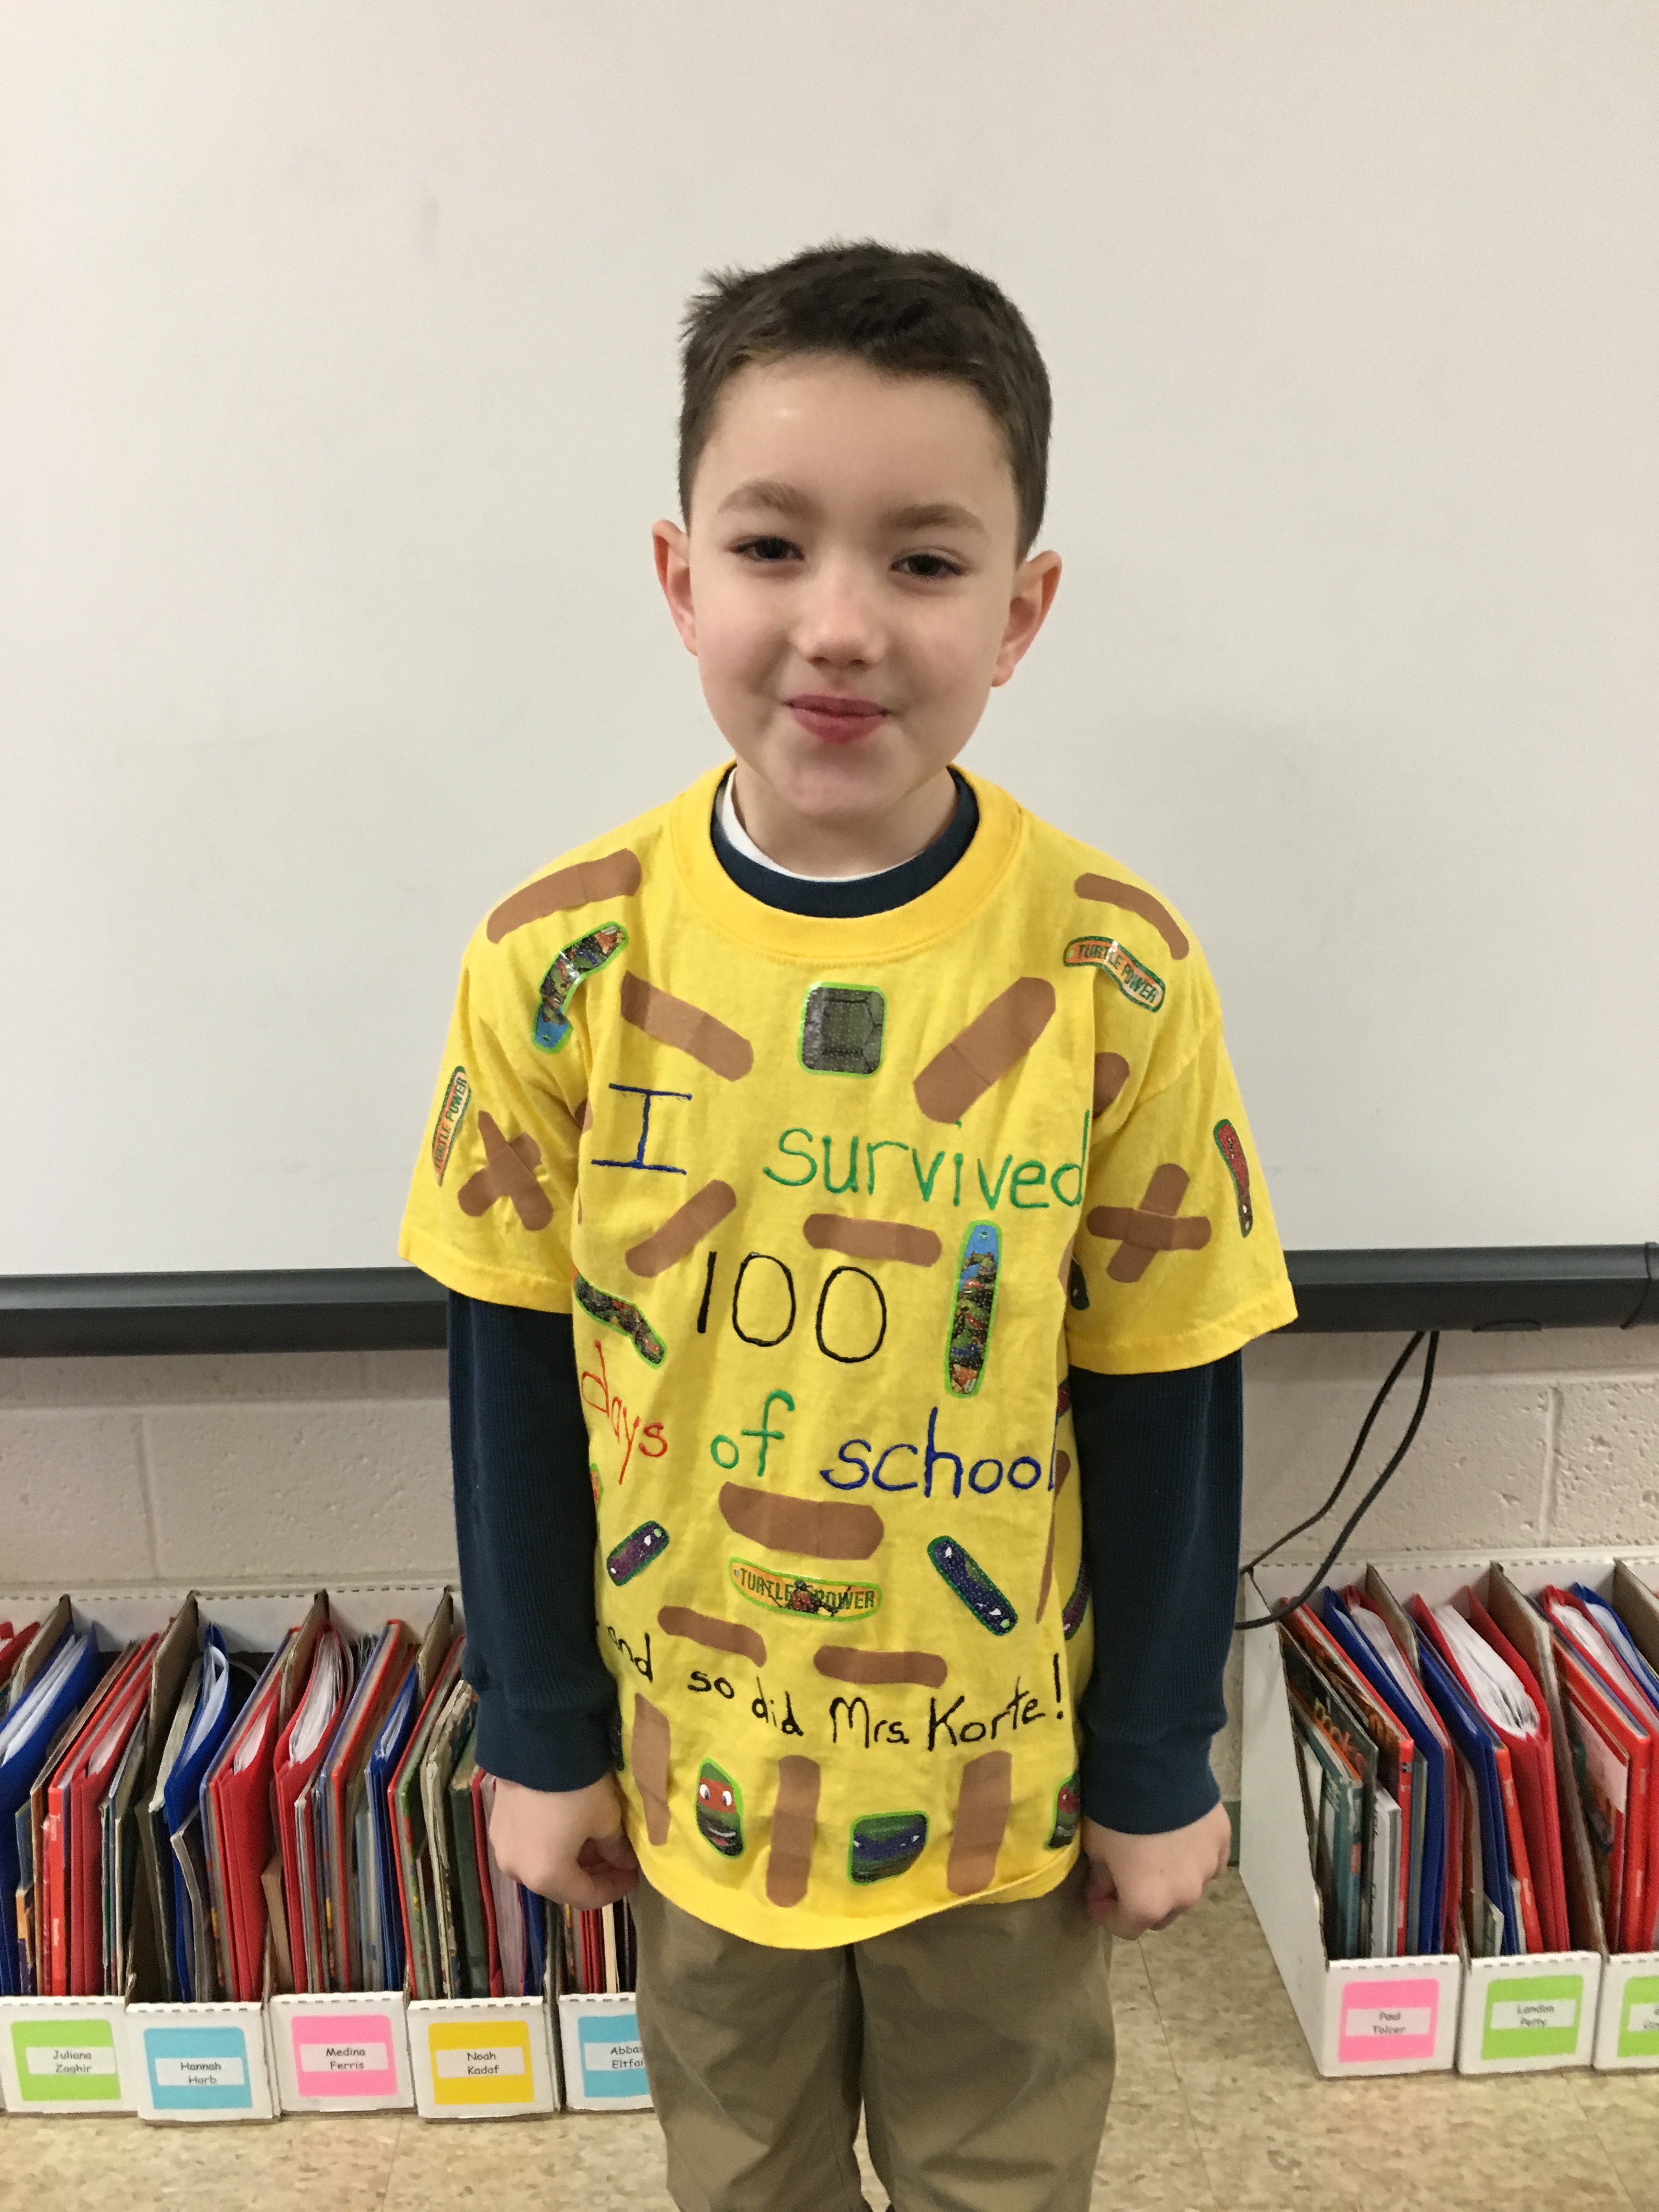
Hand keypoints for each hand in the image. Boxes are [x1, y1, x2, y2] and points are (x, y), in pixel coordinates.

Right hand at [486, 1772, 638, 1907]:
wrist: (537, 1742)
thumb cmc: (578, 1789)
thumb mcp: (606, 1819)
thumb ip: (616, 1849)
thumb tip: (623, 1862)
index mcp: (546, 1877)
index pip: (586, 1896)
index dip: (614, 1888)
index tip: (633, 1874)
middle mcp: (518, 1870)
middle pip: (561, 1883)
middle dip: (591, 1873)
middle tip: (616, 1858)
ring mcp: (502, 1847)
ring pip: (542, 1865)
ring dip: (570, 1859)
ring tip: (595, 1841)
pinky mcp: (496, 1824)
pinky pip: (528, 1846)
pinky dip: (550, 1845)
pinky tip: (568, 1827)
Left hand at [1080, 1801, 1230, 1938]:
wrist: (1155, 1767)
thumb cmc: (1116, 1812)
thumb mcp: (1095, 1846)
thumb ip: (1102, 1877)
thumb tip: (1107, 1888)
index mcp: (1148, 1904)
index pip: (1126, 1928)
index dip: (1107, 1913)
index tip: (1096, 1894)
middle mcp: (1183, 1897)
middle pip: (1160, 1913)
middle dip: (1141, 1900)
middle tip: (1125, 1873)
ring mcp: (1208, 1871)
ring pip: (1186, 1888)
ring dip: (1169, 1879)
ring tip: (1155, 1849)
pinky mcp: (1223, 1844)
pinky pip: (1206, 1862)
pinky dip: (1191, 1857)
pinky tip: (1178, 1834)